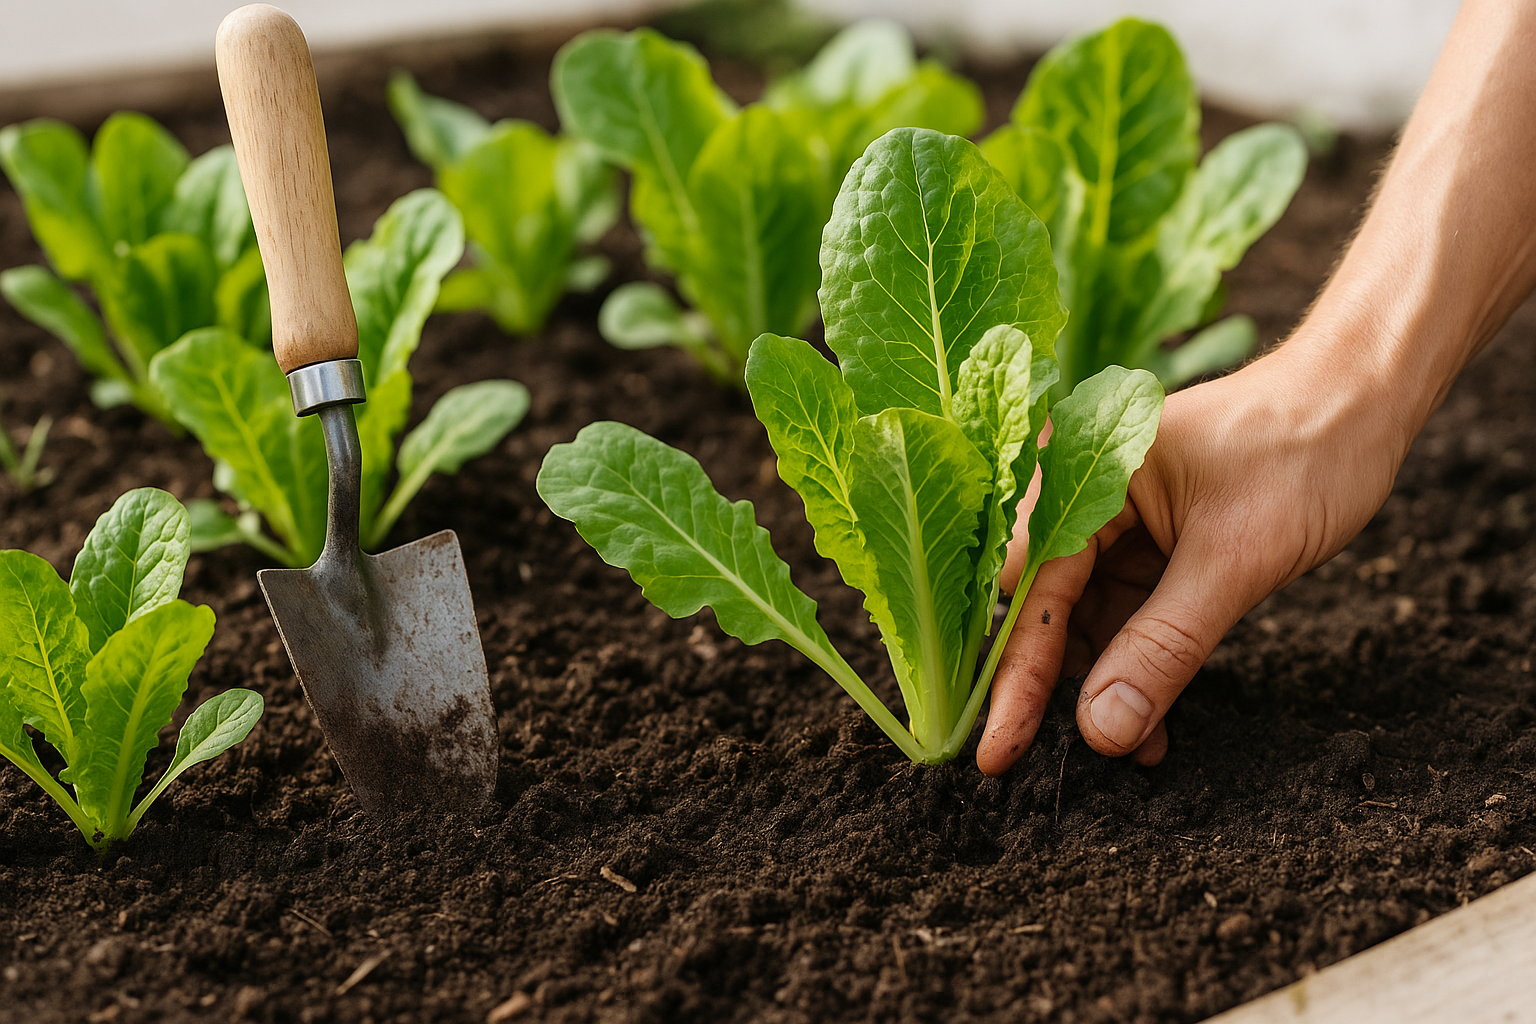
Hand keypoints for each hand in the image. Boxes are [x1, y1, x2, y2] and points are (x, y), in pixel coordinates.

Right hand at [975, 342, 1410, 773]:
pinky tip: (1154, 721)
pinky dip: (1138, 666)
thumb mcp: (1235, 559)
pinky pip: (1124, 615)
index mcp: (1080, 470)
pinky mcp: (1146, 544)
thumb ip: (1164, 646)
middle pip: (1043, 607)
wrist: (1363, 406)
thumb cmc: (1302, 452)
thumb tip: (1102, 730)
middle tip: (1044, 763)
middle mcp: (1080, 492)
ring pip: (1083, 620)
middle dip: (1054, 686)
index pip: (1025, 586)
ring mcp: (1112, 521)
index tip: (1000, 746)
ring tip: (1133, 747)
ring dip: (1103, 685)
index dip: (1015, 670)